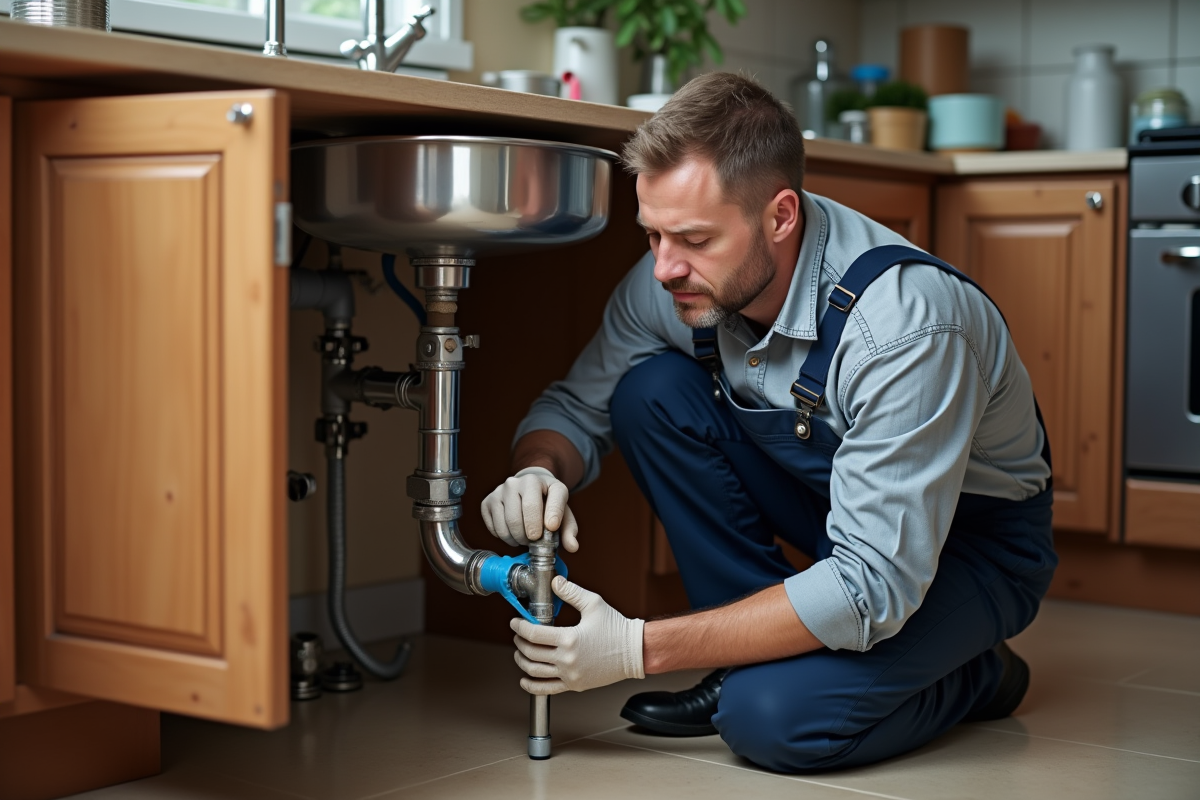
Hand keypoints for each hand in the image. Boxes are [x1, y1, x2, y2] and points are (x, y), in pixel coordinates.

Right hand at [481, 466, 579, 551]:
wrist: (527, 490)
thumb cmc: (547, 505)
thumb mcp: (562, 515)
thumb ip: (569, 530)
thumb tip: (572, 547)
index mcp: (546, 482)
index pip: (552, 497)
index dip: (552, 513)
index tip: (551, 527)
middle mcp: (521, 481)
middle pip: (523, 514)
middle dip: (530, 535)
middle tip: (534, 541)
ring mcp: (501, 490)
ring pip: (507, 523)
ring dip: (517, 539)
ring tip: (524, 538)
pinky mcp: (488, 501)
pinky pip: (494, 528)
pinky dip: (504, 537)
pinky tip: (512, 532)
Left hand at [511, 576, 643, 694]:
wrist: (634, 652)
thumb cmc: (616, 627)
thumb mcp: (593, 603)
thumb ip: (571, 592)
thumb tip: (554, 582)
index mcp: (570, 639)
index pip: (534, 634)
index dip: (520, 627)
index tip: (515, 622)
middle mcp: (567, 659)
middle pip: (531, 652)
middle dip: (520, 641)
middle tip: (518, 634)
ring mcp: (570, 675)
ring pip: (534, 671)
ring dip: (522, 660)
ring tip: (520, 651)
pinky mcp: (574, 684)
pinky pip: (546, 689)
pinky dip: (531, 685)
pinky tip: (525, 679)